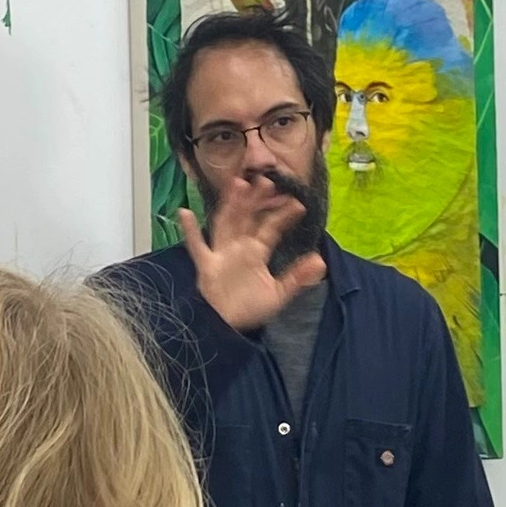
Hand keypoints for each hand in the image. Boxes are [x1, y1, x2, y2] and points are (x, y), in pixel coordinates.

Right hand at [177, 172, 324, 334]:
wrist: (225, 326)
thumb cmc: (249, 307)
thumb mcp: (278, 294)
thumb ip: (297, 277)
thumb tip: (320, 261)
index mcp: (257, 251)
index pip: (271, 229)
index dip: (283, 216)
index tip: (297, 203)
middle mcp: (239, 247)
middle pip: (247, 217)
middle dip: (255, 199)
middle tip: (266, 180)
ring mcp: (221, 253)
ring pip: (226, 223)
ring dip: (231, 205)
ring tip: (237, 183)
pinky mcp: (207, 265)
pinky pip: (197, 246)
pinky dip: (190, 231)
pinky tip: (185, 213)